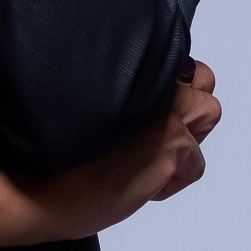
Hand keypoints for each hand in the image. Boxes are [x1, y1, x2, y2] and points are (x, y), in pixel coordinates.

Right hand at [0, 59, 221, 249]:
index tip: (150, 114)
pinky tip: (142, 183)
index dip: (169, 91)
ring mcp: (164, 108)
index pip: (175, 61)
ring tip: (152, 158)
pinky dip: (173, 180)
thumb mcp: (88, 104)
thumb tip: (151, 99)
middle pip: (203, 78)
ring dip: (187, 139)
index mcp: (126, 64)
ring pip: (209, 113)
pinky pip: (196, 164)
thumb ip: (122, 91)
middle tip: (160, 135)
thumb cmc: (55, 153)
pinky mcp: (172, 142)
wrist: (42, 188)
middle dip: (189, 107)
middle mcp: (149, 77)